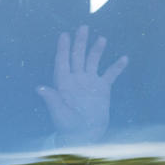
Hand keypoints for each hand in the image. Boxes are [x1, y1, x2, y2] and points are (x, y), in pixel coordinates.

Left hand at [37, 25, 127, 144]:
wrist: (84, 136)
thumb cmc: (68, 127)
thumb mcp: (59, 113)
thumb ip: (52, 99)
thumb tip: (40, 88)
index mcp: (64, 83)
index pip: (63, 61)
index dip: (63, 48)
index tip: (64, 35)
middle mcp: (76, 79)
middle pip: (78, 57)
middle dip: (80, 42)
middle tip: (83, 27)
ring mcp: (90, 82)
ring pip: (93, 61)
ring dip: (97, 50)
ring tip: (102, 39)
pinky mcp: (102, 89)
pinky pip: (110, 74)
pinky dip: (116, 67)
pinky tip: (124, 58)